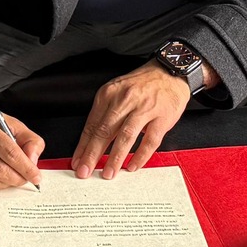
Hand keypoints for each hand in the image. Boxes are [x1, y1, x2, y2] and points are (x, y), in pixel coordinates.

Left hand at [72, 61, 191, 178]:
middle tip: (85, 171)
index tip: (76, 161)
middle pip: (104, 131)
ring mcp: (144, 109)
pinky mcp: (162, 117)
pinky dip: (140, 155)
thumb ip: (104, 114)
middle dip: (92, 154)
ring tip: (108, 173)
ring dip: (115, 157)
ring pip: (126, 136)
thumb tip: (89, 143)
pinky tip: (133, 166)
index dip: (82, 146)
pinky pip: (150, 140)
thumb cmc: (142, 85)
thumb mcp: (117, 92)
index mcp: (109, 94)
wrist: (169, 73)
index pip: (92, 124)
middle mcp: (125, 100)